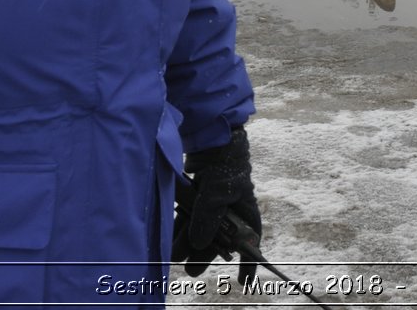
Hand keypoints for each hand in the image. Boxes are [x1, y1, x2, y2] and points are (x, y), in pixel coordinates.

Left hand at [172, 127, 261, 281]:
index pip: (250, 241)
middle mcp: (230, 208)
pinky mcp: (198, 195)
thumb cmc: (224, 162)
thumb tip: (200, 244)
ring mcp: (213, 201)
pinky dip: (180, 225)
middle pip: (218, 238)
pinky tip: (167, 236)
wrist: (212, 135)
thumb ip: (209, 219)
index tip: (243, 282)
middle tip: (190, 269)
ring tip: (172, 256)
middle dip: (204, 254)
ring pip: (200, 228)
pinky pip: (189, 216)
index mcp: (245, 210)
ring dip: (187, 242)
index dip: (248, 262)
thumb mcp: (218, 192)